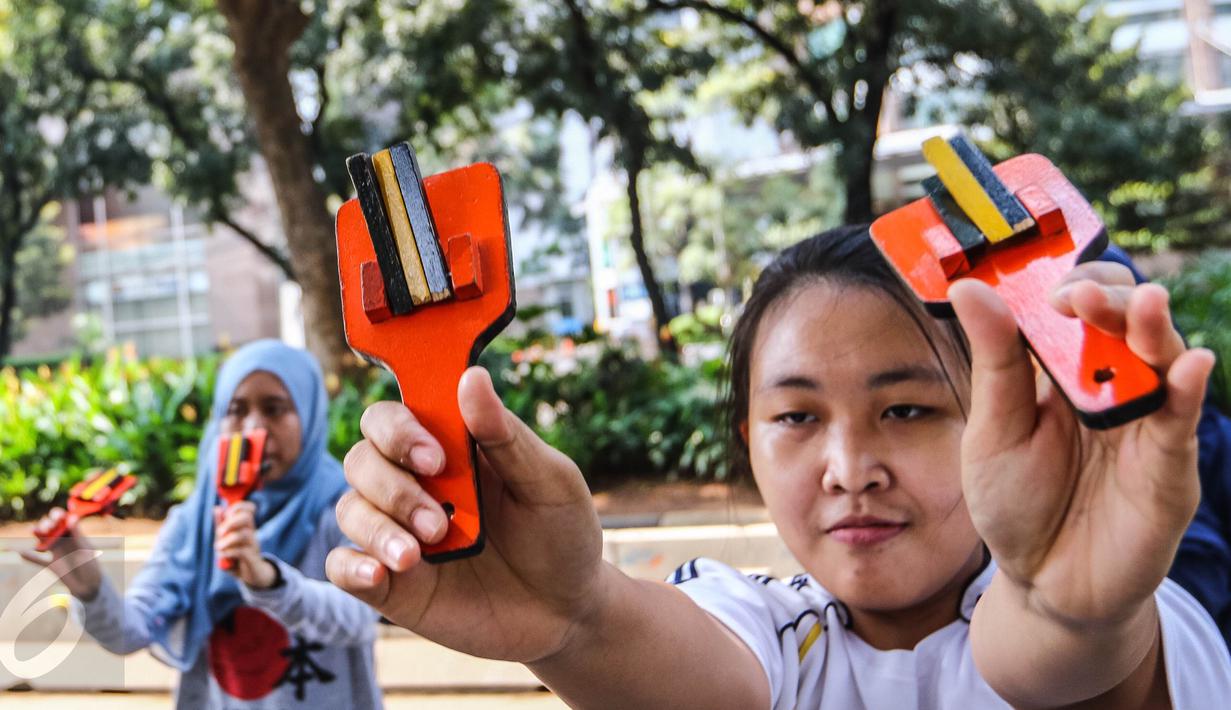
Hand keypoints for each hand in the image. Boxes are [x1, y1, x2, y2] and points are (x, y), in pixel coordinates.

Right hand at [20, 507, 102, 599]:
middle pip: (51, 528)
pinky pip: (38, 560)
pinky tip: (22, 553)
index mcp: (74, 534)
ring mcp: (56, 552)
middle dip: (47, 524)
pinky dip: (30, 557)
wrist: (89, 586)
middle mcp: (64, 541)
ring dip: (38, 535)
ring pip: (43, 541)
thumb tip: (72, 518)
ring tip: (34, 531)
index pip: (64, 520)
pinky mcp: (51, 565)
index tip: (57, 517)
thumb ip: (77, 535)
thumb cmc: (91, 565)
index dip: (58, 516)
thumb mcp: (85, 549)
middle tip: (47, 529)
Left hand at [214, 501, 276, 588]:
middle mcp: (252, 533)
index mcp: (246, 527)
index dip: (238, 507)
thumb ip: (222, 525)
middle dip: (230, 523)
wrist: (253, 575)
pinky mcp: (252, 559)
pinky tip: (222, 555)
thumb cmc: (237, 556)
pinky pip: (242, 551)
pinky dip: (229, 552)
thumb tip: (217, 508)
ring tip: (218, 547)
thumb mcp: (227, 540)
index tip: (226, 514)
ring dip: (228, 540)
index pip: (248, 509)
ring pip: (244, 535)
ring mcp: (253, 546)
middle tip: (219, 533)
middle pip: (246, 518)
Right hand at [325, 367, 605, 662]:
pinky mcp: (392, 583)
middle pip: (362, 460)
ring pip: (349, 509)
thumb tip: (473, 377)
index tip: (433, 458)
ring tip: (418, 553)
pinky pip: (341, 566)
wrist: (568, 610)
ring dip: (377, 527)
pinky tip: (378, 573)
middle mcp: (416, 485)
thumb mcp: (550, 481)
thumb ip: (507, 436)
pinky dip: (350, 566)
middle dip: (392, 486)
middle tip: (438, 520)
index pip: (393, 418)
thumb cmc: (561, 533)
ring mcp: (400, 533)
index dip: (398, 430)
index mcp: (450, 448)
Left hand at [950, 261, 1212, 627]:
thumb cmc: (1016, 501)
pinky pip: (1180, 423)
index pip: (1078, 305)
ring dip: (1152, 329)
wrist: (1042, 582)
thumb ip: (994, 362)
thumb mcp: (992, 430)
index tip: (1045, 291)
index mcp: (1062, 369)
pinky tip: (1189, 365)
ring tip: (1142, 304)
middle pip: (1125, 322)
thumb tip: (971, 288)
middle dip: (1108, 299)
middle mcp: (1110, 385)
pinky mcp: (1167, 468)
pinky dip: (1187, 392)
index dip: (1068, 287)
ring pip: (1162, 361)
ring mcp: (1144, 423)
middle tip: (1079, 297)